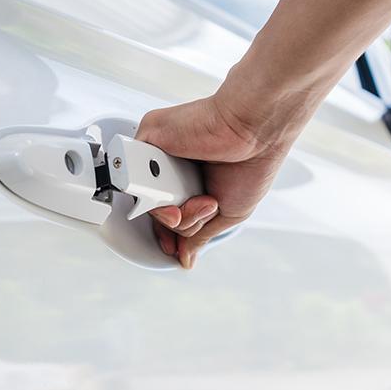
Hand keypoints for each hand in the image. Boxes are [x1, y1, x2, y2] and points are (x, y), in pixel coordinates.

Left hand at [135, 84, 305, 268]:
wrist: (255, 131)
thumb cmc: (253, 163)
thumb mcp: (229, 212)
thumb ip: (201, 235)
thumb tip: (186, 258)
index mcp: (193, 181)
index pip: (169, 212)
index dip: (169, 233)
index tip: (175, 248)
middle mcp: (175, 166)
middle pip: (159, 211)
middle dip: (183, 222)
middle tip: (207, 205)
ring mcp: (161, 152)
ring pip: (148, 199)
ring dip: (175, 210)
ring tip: (202, 196)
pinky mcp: (149, 135)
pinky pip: (136, 175)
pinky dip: (158, 189)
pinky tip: (180, 183)